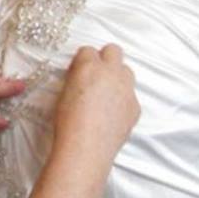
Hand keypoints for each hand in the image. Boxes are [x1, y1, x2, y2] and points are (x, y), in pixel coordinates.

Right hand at [53, 44, 139, 161]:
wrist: (86, 147)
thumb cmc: (68, 123)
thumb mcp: (63, 94)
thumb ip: (75, 79)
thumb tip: (80, 77)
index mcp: (90, 67)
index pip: (88, 50)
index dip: (82, 60)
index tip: (77, 69)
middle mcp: (112, 73)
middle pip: (114, 51)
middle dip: (104, 58)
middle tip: (94, 74)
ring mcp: (127, 89)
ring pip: (126, 71)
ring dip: (116, 76)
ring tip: (103, 94)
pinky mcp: (135, 106)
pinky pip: (130, 94)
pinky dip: (122, 99)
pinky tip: (110, 113)